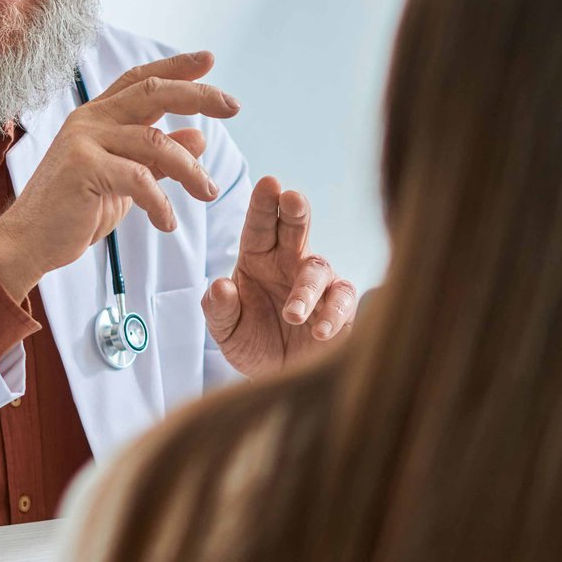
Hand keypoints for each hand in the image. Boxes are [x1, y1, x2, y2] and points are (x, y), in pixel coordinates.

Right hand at [0, 52, 238, 298]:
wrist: (31, 242)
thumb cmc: (75, 211)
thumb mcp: (125, 180)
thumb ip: (158, 158)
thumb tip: (198, 135)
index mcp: (98, 117)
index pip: (140, 79)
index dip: (176, 68)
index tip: (209, 60)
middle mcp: (90, 120)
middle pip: (153, 92)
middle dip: (198, 96)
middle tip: (233, 106)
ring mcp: (84, 140)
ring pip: (155, 142)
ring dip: (191, 169)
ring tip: (209, 192)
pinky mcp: (83, 168)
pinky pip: (139, 179)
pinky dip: (160, 203)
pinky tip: (167, 222)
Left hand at [202, 176, 357, 375]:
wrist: (278, 378)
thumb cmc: (251, 344)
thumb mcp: (226, 331)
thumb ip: (219, 309)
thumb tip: (219, 286)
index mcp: (257, 257)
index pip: (259, 224)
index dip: (263, 204)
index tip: (269, 183)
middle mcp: (289, 262)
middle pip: (295, 228)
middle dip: (295, 211)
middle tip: (293, 200)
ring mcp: (317, 284)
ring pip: (319, 268)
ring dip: (306, 288)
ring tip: (293, 313)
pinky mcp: (340, 307)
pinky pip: (343, 300)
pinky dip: (333, 313)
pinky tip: (320, 331)